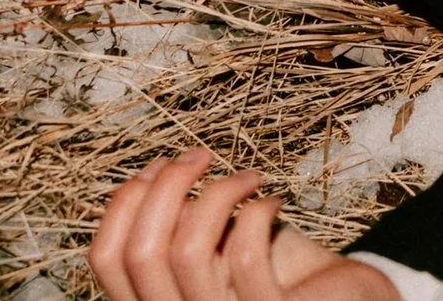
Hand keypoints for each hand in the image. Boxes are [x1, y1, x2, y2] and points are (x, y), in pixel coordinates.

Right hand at [88, 150, 397, 300]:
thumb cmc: (274, 271)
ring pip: (188, 251)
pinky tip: (275, 202)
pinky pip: (245, 256)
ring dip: (217, 194)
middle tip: (200, 156)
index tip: (157, 165)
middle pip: (140, 252)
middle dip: (166, 186)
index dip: (123, 202)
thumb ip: (179, 222)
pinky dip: (258, 211)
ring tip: (248, 177)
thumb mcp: (215, 243)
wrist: (337, 298)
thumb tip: (148, 172)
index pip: (105, 259)